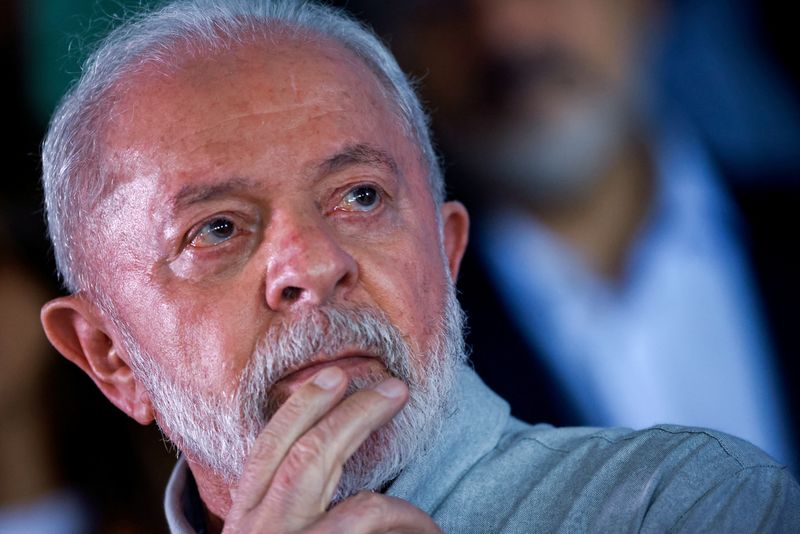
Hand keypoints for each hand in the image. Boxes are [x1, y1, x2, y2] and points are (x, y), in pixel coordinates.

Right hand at [223, 366, 441, 532]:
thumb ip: (283, 505)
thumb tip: (327, 455)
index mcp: (244, 521)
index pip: (268, 450)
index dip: (301, 408)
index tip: (335, 377)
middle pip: (306, 460)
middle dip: (353, 417)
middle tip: (395, 391)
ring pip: (358, 511)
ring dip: (403, 504)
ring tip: (426, 508)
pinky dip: (411, 530)